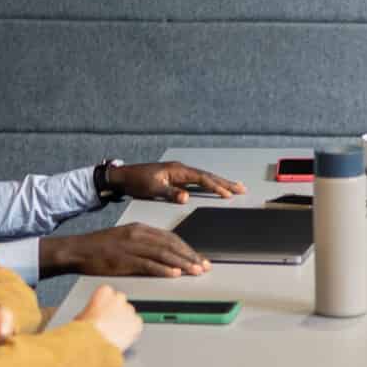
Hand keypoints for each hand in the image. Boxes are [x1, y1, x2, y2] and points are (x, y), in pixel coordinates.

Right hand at [42, 222, 209, 278]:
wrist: (78, 249)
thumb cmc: (100, 246)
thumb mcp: (125, 237)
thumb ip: (144, 243)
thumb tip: (163, 254)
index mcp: (140, 228)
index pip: (170, 237)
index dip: (187, 248)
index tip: (199, 257)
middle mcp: (138, 235)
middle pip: (171, 245)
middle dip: (190, 256)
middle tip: (204, 265)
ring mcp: (131, 247)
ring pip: (163, 254)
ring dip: (182, 263)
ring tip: (196, 271)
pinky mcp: (124, 260)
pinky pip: (148, 265)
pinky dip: (163, 269)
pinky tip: (174, 274)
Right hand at [72, 283, 142, 352]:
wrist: (93, 344)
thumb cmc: (85, 331)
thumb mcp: (81, 316)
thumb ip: (92, 310)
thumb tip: (93, 316)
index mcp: (104, 292)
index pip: (108, 293)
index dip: (105, 305)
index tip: (102, 313)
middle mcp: (119, 298)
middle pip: (120, 302)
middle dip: (116, 311)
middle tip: (109, 324)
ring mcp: (129, 310)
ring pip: (129, 314)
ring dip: (124, 321)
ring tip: (114, 333)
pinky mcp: (137, 322)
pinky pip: (136, 325)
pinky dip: (131, 331)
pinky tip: (121, 337)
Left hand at [114, 161, 244, 201]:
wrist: (124, 176)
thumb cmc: (136, 181)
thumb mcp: (151, 189)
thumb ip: (169, 193)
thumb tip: (186, 197)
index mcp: (177, 170)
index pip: (201, 178)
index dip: (215, 187)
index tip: (227, 194)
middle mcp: (181, 169)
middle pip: (208, 176)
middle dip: (225, 182)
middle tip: (242, 188)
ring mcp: (180, 173)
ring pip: (204, 177)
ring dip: (220, 182)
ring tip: (235, 187)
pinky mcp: (177, 178)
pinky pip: (198, 181)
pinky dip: (209, 184)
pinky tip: (215, 187)